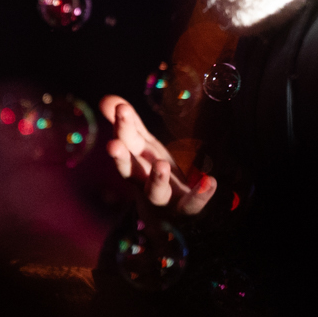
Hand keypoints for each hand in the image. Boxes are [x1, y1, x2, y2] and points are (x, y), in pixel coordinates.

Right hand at [97, 95, 216, 215]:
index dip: (122, 126)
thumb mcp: (142, 147)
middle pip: (130, 170)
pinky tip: (211, 182)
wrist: (169, 216)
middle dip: (121, 158)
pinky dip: (200, 194)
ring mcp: (164, 196)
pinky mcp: (185, 208)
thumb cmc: (152, 173)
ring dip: (157, 179)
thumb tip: (106, 99)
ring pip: (155, 191)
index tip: (120, 108)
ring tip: (161, 165)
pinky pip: (192, 204)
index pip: (125, 143)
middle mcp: (144, 180)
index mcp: (135, 161)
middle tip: (113, 145)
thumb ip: (129, 124)